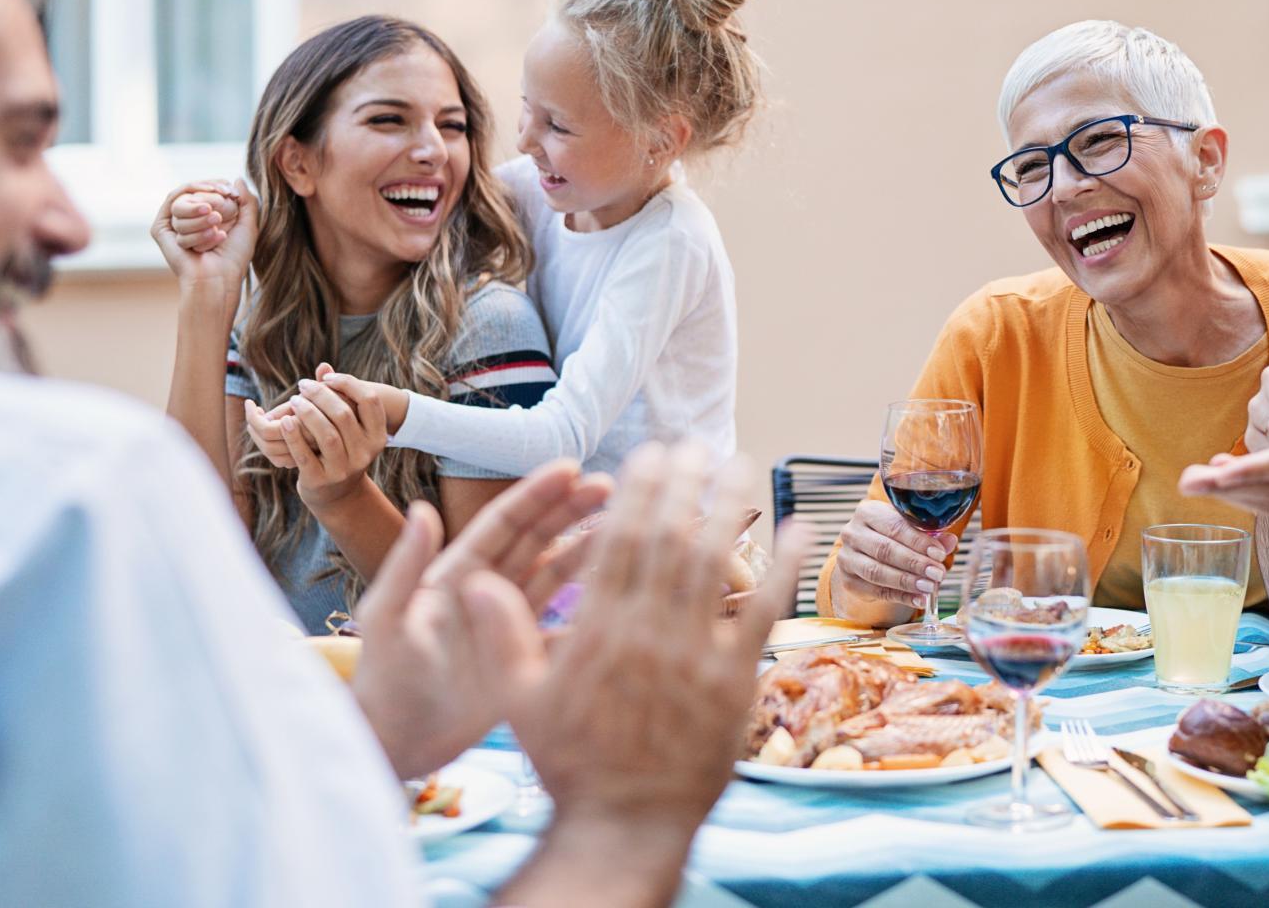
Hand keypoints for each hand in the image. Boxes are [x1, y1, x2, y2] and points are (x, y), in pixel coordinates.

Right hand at [151, 178, 255, 290]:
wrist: (220, 278)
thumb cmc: (234, 256)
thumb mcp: (248, 225)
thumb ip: (246, 200)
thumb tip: (237, 179)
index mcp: (205, 212)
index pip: (205, 187)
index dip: (216, 184)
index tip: (231, 191)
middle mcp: (187, 216)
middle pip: (192, 190)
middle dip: (211, 196)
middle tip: (224, 205)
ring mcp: (173, 222)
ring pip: (183, 203)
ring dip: (205, 219)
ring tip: (219, 230)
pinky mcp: (160, 230)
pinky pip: (172, 211)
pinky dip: (194, 223)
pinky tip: (212, 233)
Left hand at [244, 364, 408, 474]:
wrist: (335, 494)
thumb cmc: (340, 449)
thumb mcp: (347, 427)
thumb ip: (337, 398)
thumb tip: (323, 367)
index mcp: (377, 436)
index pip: (370, 401)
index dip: (348, 384)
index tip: (327, 378)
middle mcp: (365, 453)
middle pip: (344, 415)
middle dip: (321, 395)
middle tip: (303, 385)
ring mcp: (344, 469)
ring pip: (327, 434)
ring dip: (307, 412)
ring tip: (294, 400)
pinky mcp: (321, 479)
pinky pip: (304, 455)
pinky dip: (293, 435)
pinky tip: (285, 419)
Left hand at [348, 461, 611, 779]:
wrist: (394, 742)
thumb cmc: (383, 680)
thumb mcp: (387, 620)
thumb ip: (406, 566)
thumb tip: (422, 509)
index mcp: (455, 573)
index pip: (503, 524)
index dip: (536, 494)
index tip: (570, 468)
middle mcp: (486, 589)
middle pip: (536, 539)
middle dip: (570, 509)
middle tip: (609, 485)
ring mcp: (506, 621)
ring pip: (555, 574)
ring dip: (585, 549)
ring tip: (623, 528)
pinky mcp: (521, 654)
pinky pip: (563, 625)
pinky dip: (589, 610)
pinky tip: (621, 595)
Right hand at [458, 444, 798, 834]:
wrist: (624, 824)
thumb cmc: (570, 762)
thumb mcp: (518, 699)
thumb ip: (501, 634)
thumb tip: (471, 580)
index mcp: (596, 629)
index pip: (618, 542)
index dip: (637, 492)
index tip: (648, 456)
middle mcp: (648, 633)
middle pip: (669, 540)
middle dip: (683, 484)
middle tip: (695, 444)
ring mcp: (694, 657)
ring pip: (715, 565)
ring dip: (729, 508)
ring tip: (741, 464)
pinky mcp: (734, 683)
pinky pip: (763, 616)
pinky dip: (782, 570)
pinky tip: (796, 529)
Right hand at [834, 499, 956, 611]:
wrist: (867, 554)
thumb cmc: (893, 537)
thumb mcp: (910, 530)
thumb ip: (930, 535)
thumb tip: (950, 541)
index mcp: (868, 512)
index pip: (895, 526)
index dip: (918, 541)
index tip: (940, 554)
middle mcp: (852, 533)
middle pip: (885, 550)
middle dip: (914, 563)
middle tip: (937, 573)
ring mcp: (847, 558)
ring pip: (877, 572)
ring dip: (906, 581)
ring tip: (929, 587)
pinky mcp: (848, 581)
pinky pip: (875, 591)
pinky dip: (900, 597)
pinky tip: (918, 599)